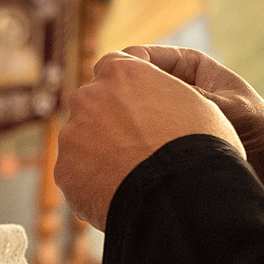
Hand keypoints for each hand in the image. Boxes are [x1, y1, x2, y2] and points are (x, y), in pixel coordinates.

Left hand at [55, 52, 242, 230]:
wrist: (180, 196)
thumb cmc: (198, 146)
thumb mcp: (195, 103)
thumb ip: (164, 94)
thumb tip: (160, 105)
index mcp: (120, 70)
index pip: (116, 67)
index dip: (132, 88)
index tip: (145, 107)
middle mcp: (88, 96)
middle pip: (95, 104)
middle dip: (112, 122)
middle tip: (140, 147)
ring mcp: (72, 134)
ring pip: (84, 141)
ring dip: (102, 154)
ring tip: (134, 178)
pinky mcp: (64, 172)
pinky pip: (79, 176)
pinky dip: (96, 184)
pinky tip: (122, 196)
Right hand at [126, 46, 263, 207]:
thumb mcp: (233, 110)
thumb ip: (195, 98)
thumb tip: (152, 89)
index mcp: (190, 68)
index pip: (143, 57)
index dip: (125, 68)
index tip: (114, 86)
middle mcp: (176, 90)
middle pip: (132, 87)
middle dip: (119, 99)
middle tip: (106, 116)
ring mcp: (169, 119)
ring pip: (133, 117)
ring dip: (123, 127)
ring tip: (115, 140)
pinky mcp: (168, 147)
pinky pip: (141, 144)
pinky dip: (131, 149)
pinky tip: (124, 158)